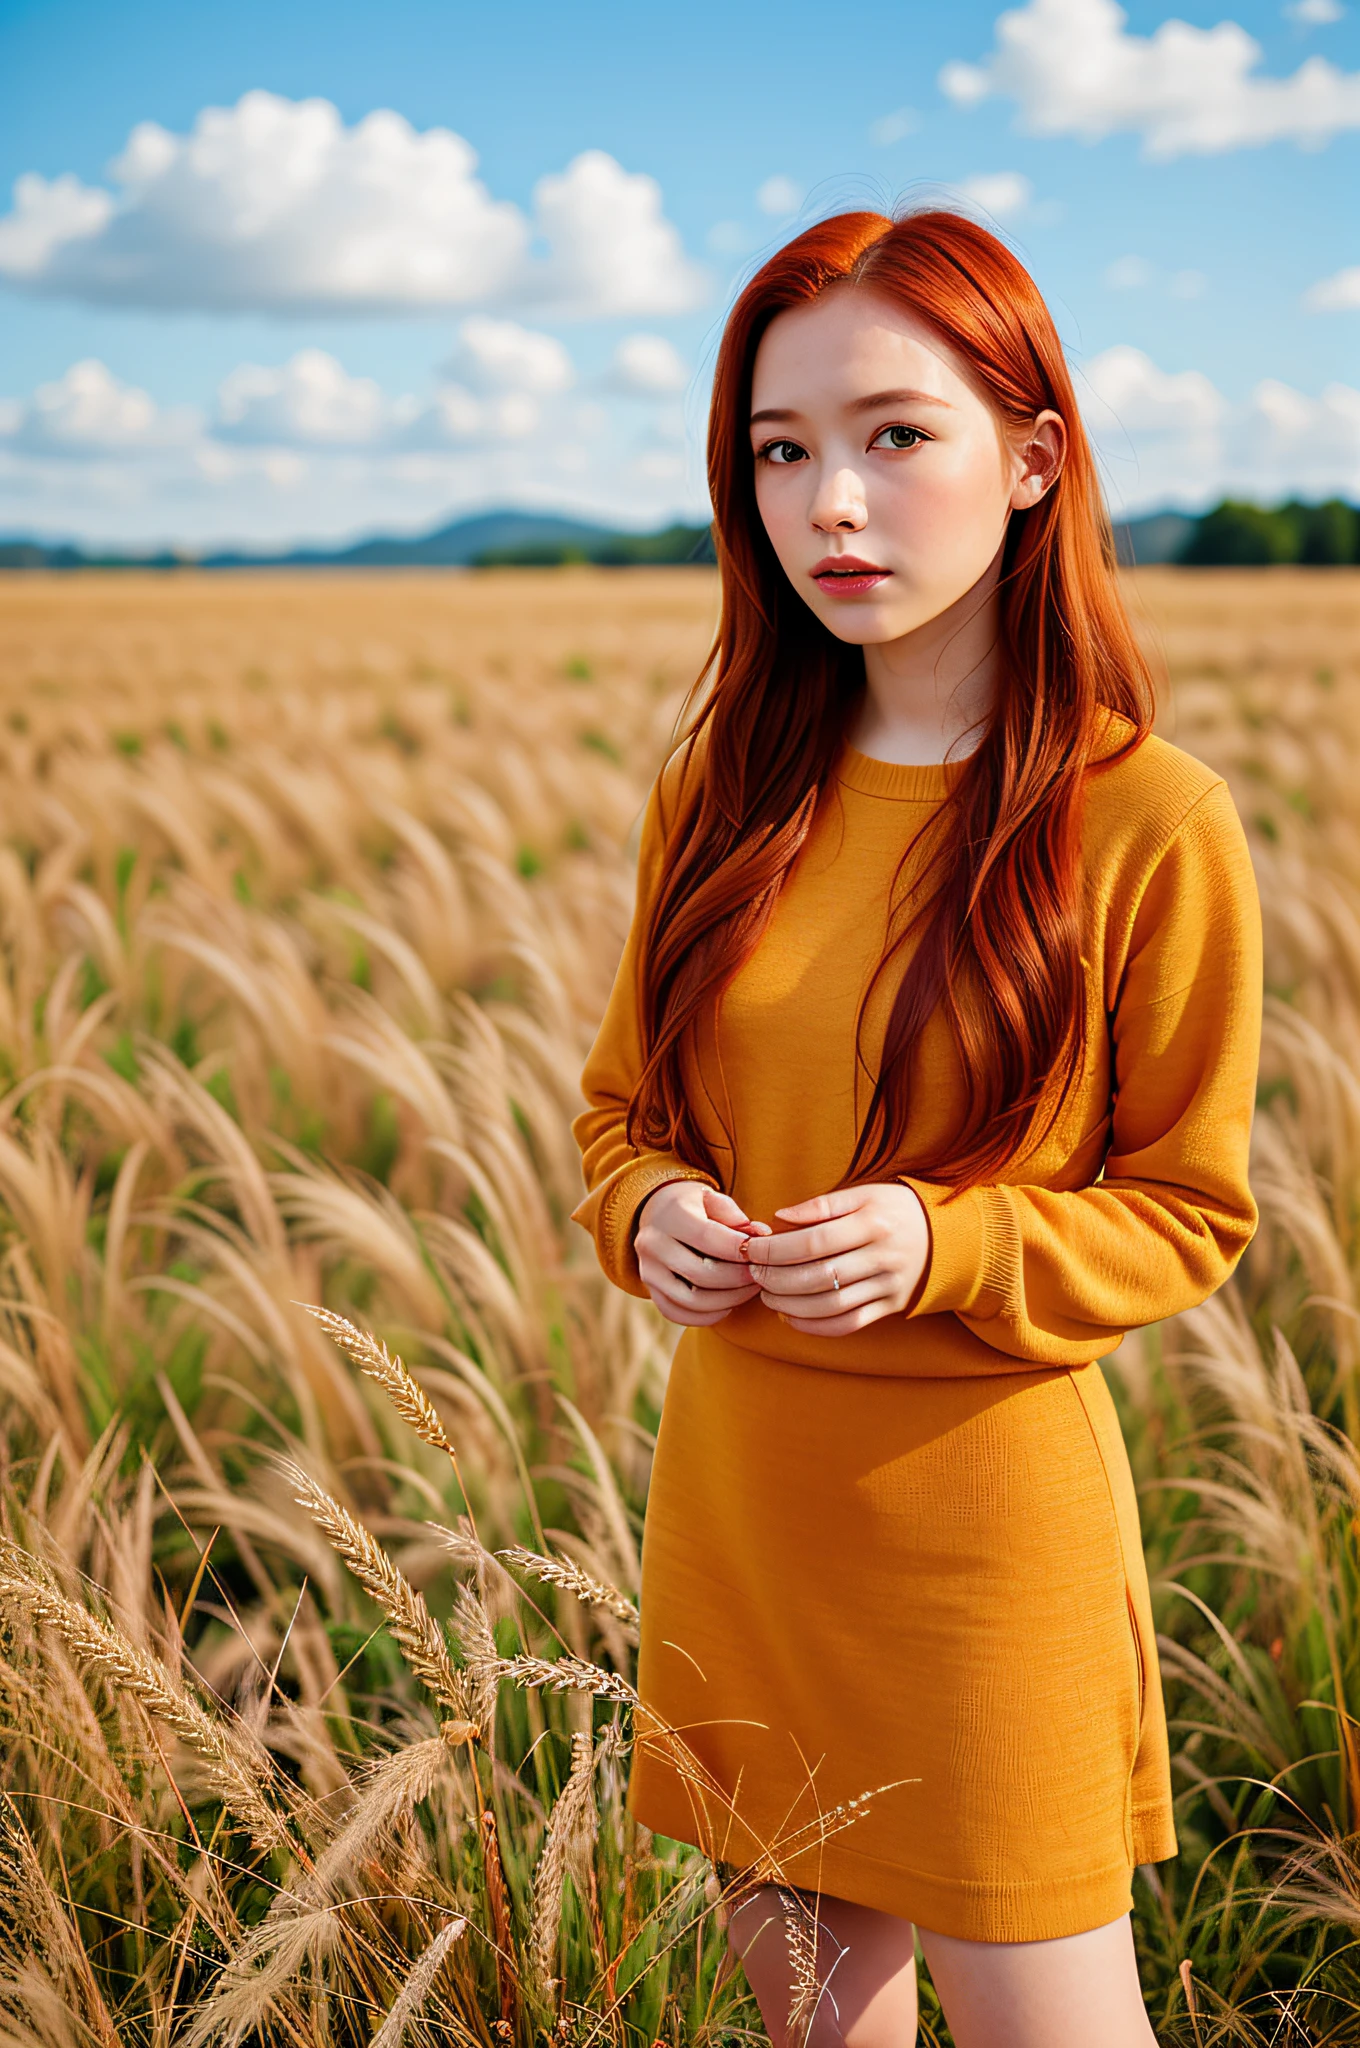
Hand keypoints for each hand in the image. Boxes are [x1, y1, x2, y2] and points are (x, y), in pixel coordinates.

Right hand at [635, 1183, 771, 1327]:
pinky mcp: (650, 1290)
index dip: (738, 1250)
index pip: (707, 1237)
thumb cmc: (693, 1205)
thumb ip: (736, 1216)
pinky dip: (706, 1316)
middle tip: (761, 1275)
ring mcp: (648, 1270)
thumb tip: (761, 1235)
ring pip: (691, 1300)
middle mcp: (652, 1243)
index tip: (760, 1254)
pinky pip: (678, 1314)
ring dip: (728, 1300)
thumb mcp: (713, 1198)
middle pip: (700, 1274)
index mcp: (670, 1214)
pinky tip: (728, 1305)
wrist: (656, 1212)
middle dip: (738, 1279)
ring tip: (749, 1290)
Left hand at [744, 1183, 928, 1335]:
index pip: (815, 1241)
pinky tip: (791, 1317)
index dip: (777, 1249)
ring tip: (768, 1295)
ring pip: (831, 1305)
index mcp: (873, 1223)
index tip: (753, 1249)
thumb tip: (779, 1217)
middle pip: (819, 1276)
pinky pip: (850, 1324)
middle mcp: (883, 1257)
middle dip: (778, 1278)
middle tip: (754, 1274)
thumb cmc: (896, 1210)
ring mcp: (889, 1286)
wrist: (949, 1237)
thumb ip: (822, 1205)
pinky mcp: (891, 1307)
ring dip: (791, 1305)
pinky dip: (816, 1326)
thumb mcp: (865, 1194)